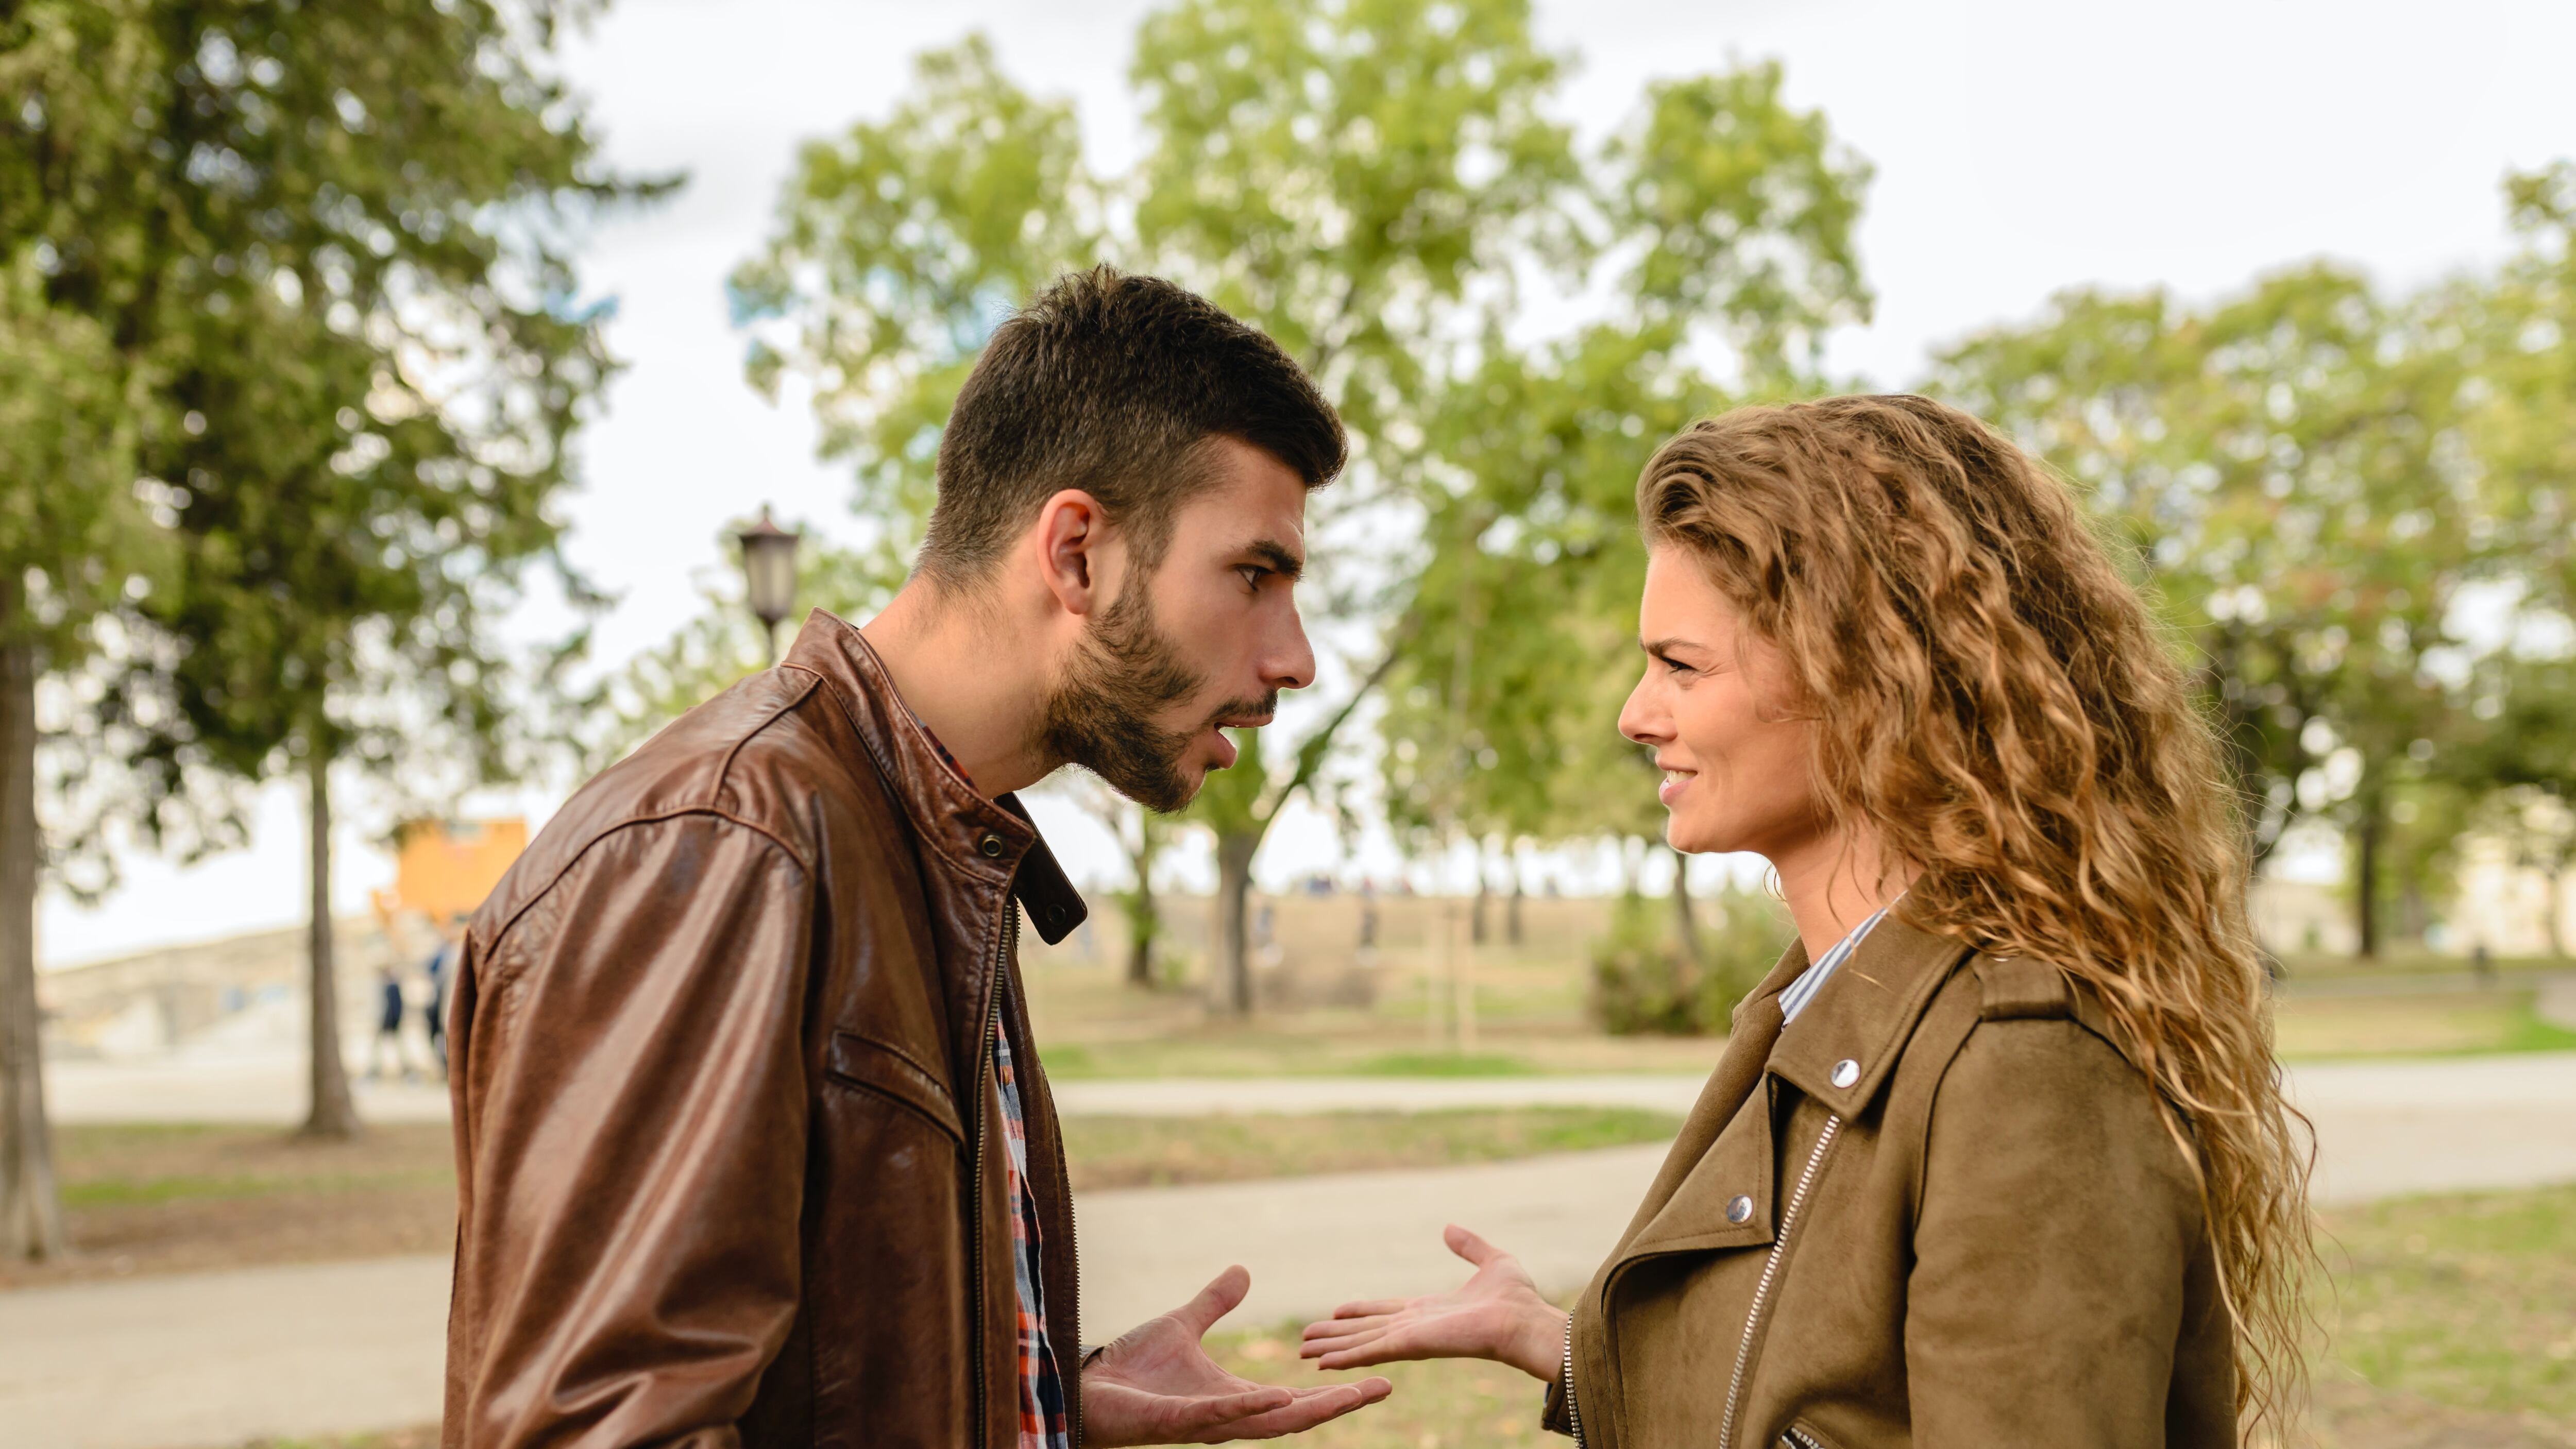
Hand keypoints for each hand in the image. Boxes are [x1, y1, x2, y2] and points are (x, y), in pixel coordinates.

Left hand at [1084, 1265, 1392, 1445]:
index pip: (1296, 1399)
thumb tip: (1244, 1272)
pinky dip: (1249, 1408)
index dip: (1336, 1390)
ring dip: (1309, 1409)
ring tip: (1348, 1395)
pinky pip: (1220, 1417)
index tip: (1377, 1378)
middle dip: (1340, 1404)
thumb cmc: (1129, 1369)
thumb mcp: (1182, 1325)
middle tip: (1383, 1386)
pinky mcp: (1177, 1422)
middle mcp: (1229, 1416)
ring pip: (1270, 1422)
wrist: (1086, 1388)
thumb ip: (1215, 1304)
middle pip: (1297, 1415)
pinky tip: (1277, 1396)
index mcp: (1235, 1397)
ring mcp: (1205, 1423)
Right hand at [1298, 1224, 1565, 1381]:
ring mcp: (1411, 1338)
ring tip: (1304, 1352)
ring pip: (1361, 1343)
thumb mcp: (1493, 1261)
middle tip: (1307, 1339)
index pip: (1386, 1312)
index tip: (1338, 1311)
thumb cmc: (1517, 1300)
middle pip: (1366, 1330)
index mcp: (1430, 1310)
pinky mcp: (1411, 1345)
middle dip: (1337, 1335)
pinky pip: (1370, 1350)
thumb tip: (1448, 1228)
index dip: (1361, 1312)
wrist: (1525, 1322)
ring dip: (1332, 1348)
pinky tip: (1322, 1362)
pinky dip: (1344, 1357)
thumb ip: (1469, 1246)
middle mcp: (1415, 1327)